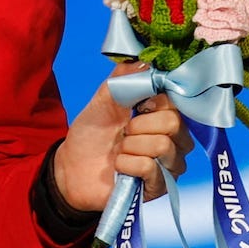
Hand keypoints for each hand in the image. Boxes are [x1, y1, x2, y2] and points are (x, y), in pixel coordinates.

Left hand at [55, 61, 193, 211]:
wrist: (71, 167)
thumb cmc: (92, 132)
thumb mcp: (104, 98)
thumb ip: (124, 76)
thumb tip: (145, 59)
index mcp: (165, 116)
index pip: (177, 101)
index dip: (153, 101)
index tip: (136, 106)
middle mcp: (175, 141)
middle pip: (174, 123)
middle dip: (139, 125)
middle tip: (123, 132)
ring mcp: (169, 166)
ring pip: (163, 146)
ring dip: (131, 146)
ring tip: (120, 150)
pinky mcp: (159, 188)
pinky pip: (150, 168)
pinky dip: (127, 164)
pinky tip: (119, 166)